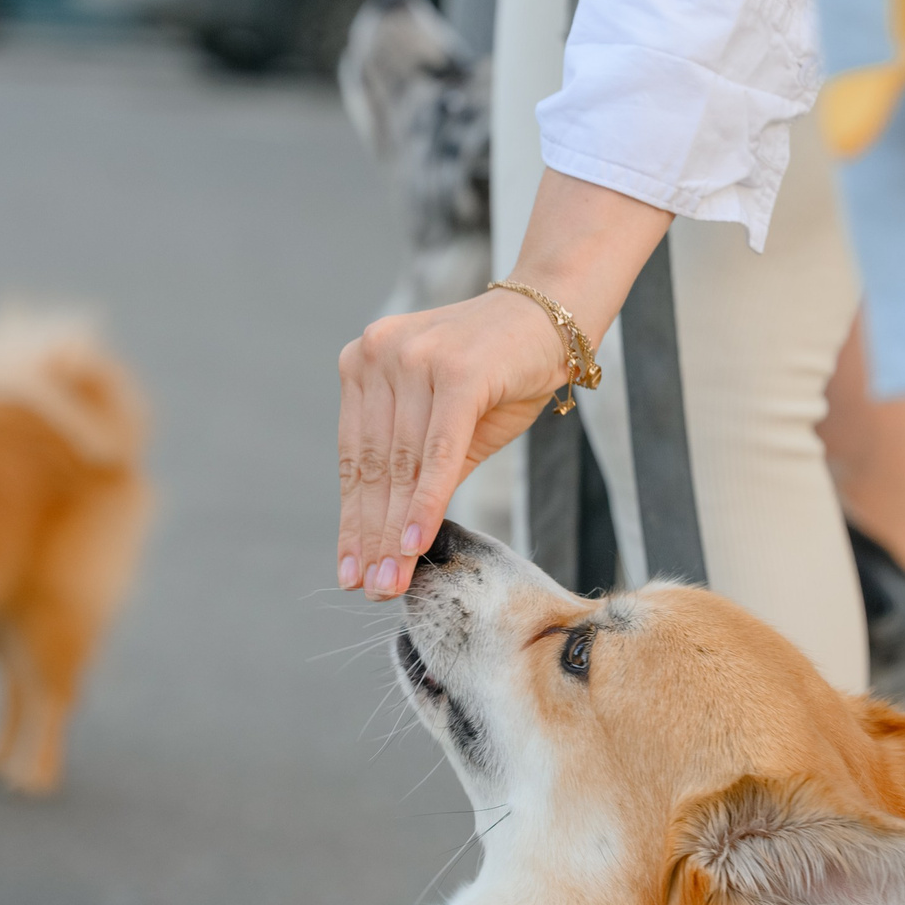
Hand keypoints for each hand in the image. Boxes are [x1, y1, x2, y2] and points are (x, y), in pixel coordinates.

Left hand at [337, 169, 673, 598]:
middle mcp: (379, 354)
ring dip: (395, 533)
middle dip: (372, 536)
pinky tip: (416, 543)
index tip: (350, 570)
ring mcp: (416, 359)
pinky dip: (426, 502)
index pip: (353, 457)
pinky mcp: (458, 372)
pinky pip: (437, 453)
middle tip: (371, 589)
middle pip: (373, 466)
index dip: (353, 520)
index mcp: (364, 362)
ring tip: (392, 581)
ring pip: (401, 466)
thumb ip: (414, 466)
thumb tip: (390, 542)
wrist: (554, 316)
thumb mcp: (447, 419)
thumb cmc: (502, 371)